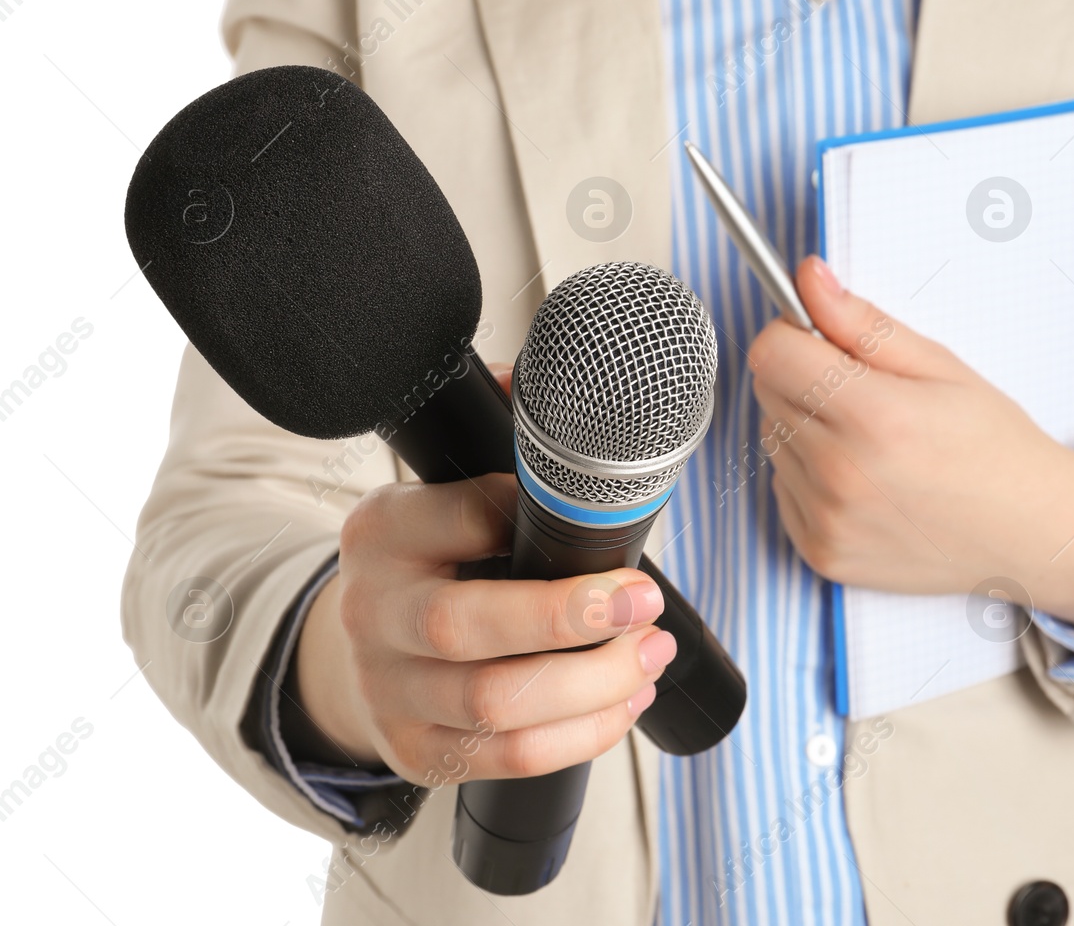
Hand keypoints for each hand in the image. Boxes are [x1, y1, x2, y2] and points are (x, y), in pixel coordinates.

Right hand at [289, 366, 677, 784]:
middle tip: (644, 602)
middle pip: (467, 626)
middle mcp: (373, 611)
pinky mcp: (419, 751)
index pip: (460, 514)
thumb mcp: (445, 490)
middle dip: (571, 617)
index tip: (598, 515)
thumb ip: (502, 440)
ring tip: (649, 654)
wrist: (363, 649)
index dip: (533, 514)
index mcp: (382, 530)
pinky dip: (584, 734)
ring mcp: (390, 689)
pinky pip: (511, 757)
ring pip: (497, 703)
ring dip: (594, 684)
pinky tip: (625, 701)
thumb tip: (566, 377)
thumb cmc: (434, 559)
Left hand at [748, 257, 1073, 636]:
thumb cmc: (993, 447)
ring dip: (807, 430)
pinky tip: (865, 480)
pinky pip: (783, 490)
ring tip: (872, 443)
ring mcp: (827, 520)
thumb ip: (863, 323)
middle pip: (768, 393)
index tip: (822, 341)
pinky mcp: (821, 552)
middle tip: (864, 395)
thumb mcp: (940, 367)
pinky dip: (810, 478)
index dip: (793, 335)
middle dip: (803, 379)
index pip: (772, 354)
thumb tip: (808, 279)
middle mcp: (841, 474)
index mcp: (873, 417)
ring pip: (774, 441)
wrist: (1028, 533)